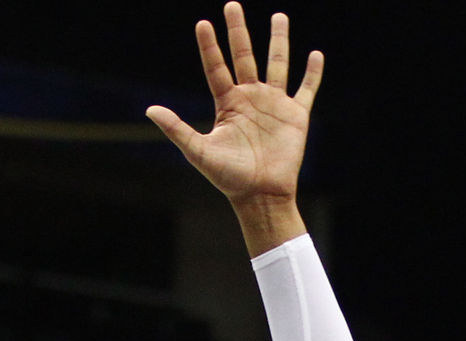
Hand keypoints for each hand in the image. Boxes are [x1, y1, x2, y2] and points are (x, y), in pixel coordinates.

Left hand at [147, 6, 321, 213]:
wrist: (261, 195)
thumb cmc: (228, 177)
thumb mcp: (198, 152)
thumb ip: (176, 128)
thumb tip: (149, 109)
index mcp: (228, 103)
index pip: (216, 67)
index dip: (209, 46)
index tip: (203, 23)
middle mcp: (250, 98)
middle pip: (244, 56)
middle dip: (239, 31)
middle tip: (232, 5)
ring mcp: (274, 104)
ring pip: (277, 64)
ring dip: (278, 41)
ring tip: (278, 16)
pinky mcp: (296, 116)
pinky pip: (306, 89)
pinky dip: (312, 73)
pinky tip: (315, 55)